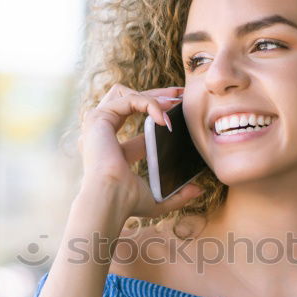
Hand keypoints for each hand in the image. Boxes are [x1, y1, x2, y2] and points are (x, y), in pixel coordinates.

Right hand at [78, 83, 204, 218]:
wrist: (110, 200)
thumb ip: (178, 194)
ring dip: (152, 95)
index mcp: (110, 147)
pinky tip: (164, 118)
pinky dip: (149, 104)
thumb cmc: (126, 203)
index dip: (156, 111)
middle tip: (180, 94)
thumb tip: (199, 189)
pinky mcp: (99, 118)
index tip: (179, 108)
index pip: (132, 120)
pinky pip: (129, 99)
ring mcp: (97, 124)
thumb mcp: (158, 198)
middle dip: (156, 94)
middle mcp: (100, 132)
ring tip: (174, 103)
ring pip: (125, 93)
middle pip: (128, 99)